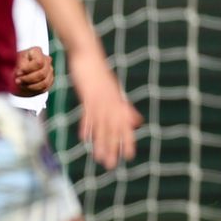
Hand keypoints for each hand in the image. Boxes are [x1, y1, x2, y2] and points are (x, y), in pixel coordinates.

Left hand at [13, 47, 53, 96]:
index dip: (28, 69)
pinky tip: (26, 87)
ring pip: (45, 82)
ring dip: (31, 86)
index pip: (38, 62)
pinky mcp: (49, 80)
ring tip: (21, 85)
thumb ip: (19, 64)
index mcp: (36, 51)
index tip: (18, 73)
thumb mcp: (13, 62)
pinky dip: (34, 90)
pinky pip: (45, 88)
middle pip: (42, 73)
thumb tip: (21, 69)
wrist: (14, 75)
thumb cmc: (13, 65)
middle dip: (28, 79)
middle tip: (17, 81)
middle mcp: (46, 60)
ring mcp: (49, 70)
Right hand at [70, 55, 140, 169]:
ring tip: (99, 159)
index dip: (127, 140)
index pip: (125, 125)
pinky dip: (87, 126)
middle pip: (114, 129)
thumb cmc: (98, 74)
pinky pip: (88, 114)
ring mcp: (100, 100)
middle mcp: (111, 103)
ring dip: (101, 143)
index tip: (129, 156)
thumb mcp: (113, 92)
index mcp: (118, 103)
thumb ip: (124, 108)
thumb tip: (136, 121)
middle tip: (112, 165)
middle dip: (113, 148)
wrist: (88, 55)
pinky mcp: (88, 95)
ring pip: (102, 125)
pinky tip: (85, 139)